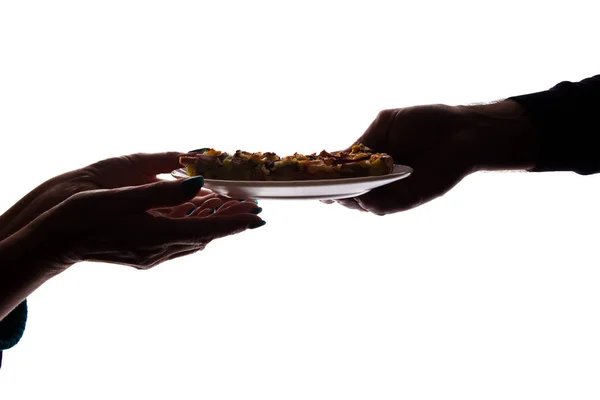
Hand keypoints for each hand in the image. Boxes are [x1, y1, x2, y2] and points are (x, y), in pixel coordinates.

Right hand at [0, 176, 263, 318]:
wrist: (55, 241)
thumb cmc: (85, 214)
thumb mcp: (123, 197)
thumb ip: (163, 192)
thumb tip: (199, 183)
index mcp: (158, 235)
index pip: (208, 229)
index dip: (235, 223)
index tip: (259, 218)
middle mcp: (160, 249)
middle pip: (205, 234)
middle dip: (229, 222)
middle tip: (251, 210)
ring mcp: (151, 255)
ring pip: (192, 238)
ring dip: (212, 224)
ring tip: (230, 208)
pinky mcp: (143, 254)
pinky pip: (177, 239)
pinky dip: (192, 227)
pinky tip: (195, 215)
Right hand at [333, 101, 535, 214]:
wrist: (462, 130)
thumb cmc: (426, 122)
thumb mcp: (386, 124)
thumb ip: (364, 141)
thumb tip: (338, 156)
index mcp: (371, 161)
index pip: (343, 173)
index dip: (325, 177)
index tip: (306, 178)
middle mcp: (380, 179)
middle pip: (350, 193)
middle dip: (332, 193)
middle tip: (317, 192)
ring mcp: (394, 190)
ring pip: (365, 203)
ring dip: (350, 201)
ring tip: (335, 196)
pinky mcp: (410, 198)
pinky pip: (387, 206)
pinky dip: (373, 205)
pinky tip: (362, 199)